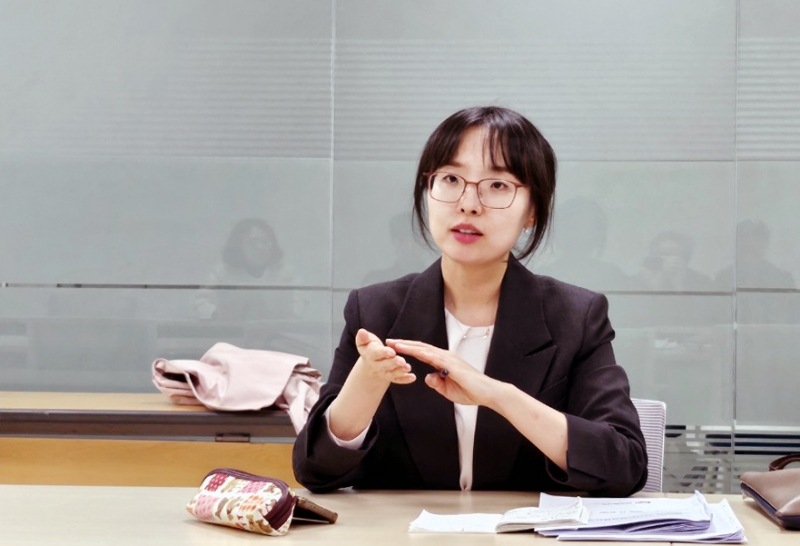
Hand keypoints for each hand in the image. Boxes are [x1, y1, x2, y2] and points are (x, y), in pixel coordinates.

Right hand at [352, 329, 415, 385]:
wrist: (369, 365)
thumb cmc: (369, 348)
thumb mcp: (364, 342)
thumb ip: (363, 338)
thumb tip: (361, 331)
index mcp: (370, 355)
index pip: (376, 354)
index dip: (384, 352)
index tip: (392, 351)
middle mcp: (376, 366)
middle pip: (385, 365)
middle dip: (394, 363)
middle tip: (402, 361)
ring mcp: (383, 373)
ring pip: (392, 373)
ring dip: (400, 371)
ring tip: (408, 367)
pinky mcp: (391, 377)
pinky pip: (398, 380)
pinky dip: (405, 379)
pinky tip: (413, 377)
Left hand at [386, 339, 502, 406]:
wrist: (488, 393)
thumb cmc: (471, 391)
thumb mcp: (447, 390)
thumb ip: (436, 383)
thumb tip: (426, 377)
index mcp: (444, 361)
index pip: (422, 352)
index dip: (408, 349)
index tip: (394, 347)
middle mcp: (446, 357)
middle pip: (421, 347)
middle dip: (404, 344)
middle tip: (388, 341)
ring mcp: (450, 359)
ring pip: (426, 349)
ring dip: (410, 346)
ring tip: (396, 344)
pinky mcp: (454, 365)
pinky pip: (436, 358)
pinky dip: (424, 354)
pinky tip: (414, 351)